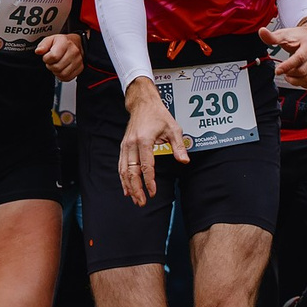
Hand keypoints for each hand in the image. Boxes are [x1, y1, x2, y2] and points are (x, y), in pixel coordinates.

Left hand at [37, 33, 82, 81]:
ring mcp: (78, 61)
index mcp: (65, 43)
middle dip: (51, 66)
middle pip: (57, 67)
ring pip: (62, 74)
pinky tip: (61, 69)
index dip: (46, 59)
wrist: (77, 43)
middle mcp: (73, 51)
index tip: (47, 57)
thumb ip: (43, 45)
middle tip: (52, 61)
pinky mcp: (80, 68)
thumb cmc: (63, 42)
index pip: (53, 56)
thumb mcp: (51, 39)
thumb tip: (38, 51)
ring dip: (56, 71)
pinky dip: (62, 76)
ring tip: (56, 65)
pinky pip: (68, 77)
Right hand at [118, 78, 183, 203]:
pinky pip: (121, 165)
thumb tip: (184, 161)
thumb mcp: (173, 128)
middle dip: (136, 188)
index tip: (153, 192)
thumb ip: (178, 146)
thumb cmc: (159, 115)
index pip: (146, 166)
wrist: (143, 104)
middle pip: (131, 171)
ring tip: (134, 199)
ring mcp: (125, 146)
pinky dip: (123, 178)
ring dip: (128, 186)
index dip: (149, 181)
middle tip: (142, 202)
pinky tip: (127, 188)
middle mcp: (132, 144)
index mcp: (144, 140)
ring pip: (124, 170)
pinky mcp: (123, 147)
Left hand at [262, 21, 306, 90]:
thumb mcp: (285, 34)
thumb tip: (262, 32)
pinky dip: (305, 85)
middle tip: (283, 71)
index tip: (278, 70)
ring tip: (289, 75)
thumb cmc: (300, 37)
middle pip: (303, 70)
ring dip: (296, 81)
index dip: (287, 66)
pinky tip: (299, 79)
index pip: (299, 58)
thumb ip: (273, 36)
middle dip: (290, 73)